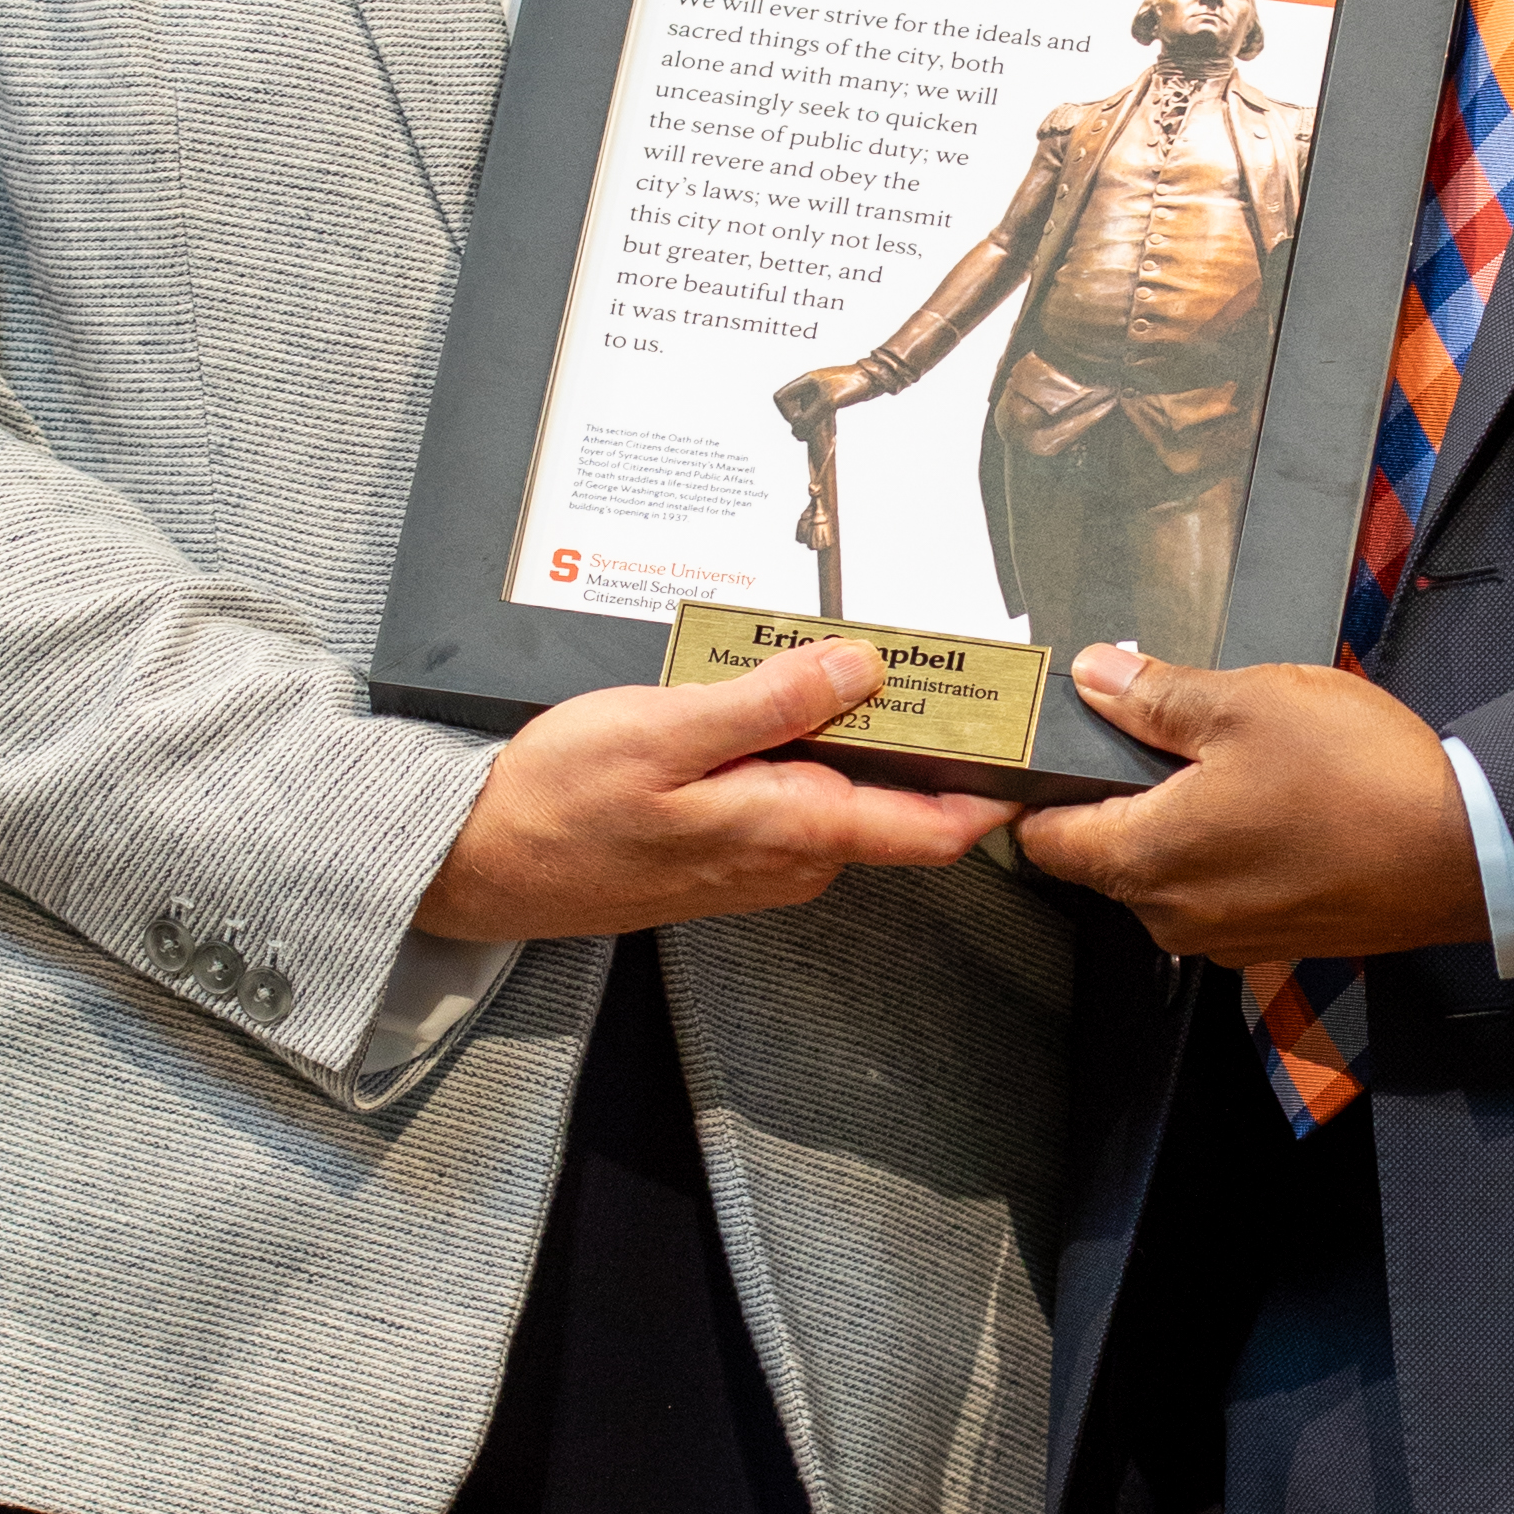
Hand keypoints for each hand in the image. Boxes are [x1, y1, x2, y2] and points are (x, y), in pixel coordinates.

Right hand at [412, 641, 1012, 943]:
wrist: (483, 861)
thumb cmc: (560, 801)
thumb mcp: (665, 729)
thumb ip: (770, 703)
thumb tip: (863, 670)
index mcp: (792, 831)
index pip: (934, 827)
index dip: (995, 783)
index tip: (1030, 728)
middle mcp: (791, 859)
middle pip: (897, 801)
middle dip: (925, 732)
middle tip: (943, 653)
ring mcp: (762, 859)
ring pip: (846, 794)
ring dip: (855, 733)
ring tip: (850, 659)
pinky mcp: (731, 848)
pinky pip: (798, 796)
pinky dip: (804, 747)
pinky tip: (772, 700)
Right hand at [770, 366, 860, 433]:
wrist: (874, 379)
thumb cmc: (852, 384)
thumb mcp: (828, 401)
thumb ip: (810, 417)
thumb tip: (797, 432)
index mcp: (805, 381)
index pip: (781, 398)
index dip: (786, 413)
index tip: (801, 420)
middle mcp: (809, 387)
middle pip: (791, 408)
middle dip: (797, 422)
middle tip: (809, 431)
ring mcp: (819, 393)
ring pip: (804, 413)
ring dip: (807, 425)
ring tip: (816, 434)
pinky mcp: (829, 400)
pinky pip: (816, 414)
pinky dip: (818, 424)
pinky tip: (826, 431)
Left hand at [1014, 648, 1487, 964]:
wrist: (1468, 852)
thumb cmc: (1364, 782)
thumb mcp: (1248, 702)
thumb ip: (1155, 693)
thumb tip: (1095, 676)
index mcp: (1146, 859)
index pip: (1042, 838)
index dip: (1042, 787)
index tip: (1059, 747)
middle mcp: (1173, 915)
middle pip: (1104, 853)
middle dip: (1124, 791)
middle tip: (1174, 731)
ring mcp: (1226, 938)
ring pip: (1167, 871)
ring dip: (1185, 819)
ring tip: (1244, 763)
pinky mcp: (1275, 940)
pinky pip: (1223, 890)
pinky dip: (1233, 849)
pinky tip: (1282, 804)